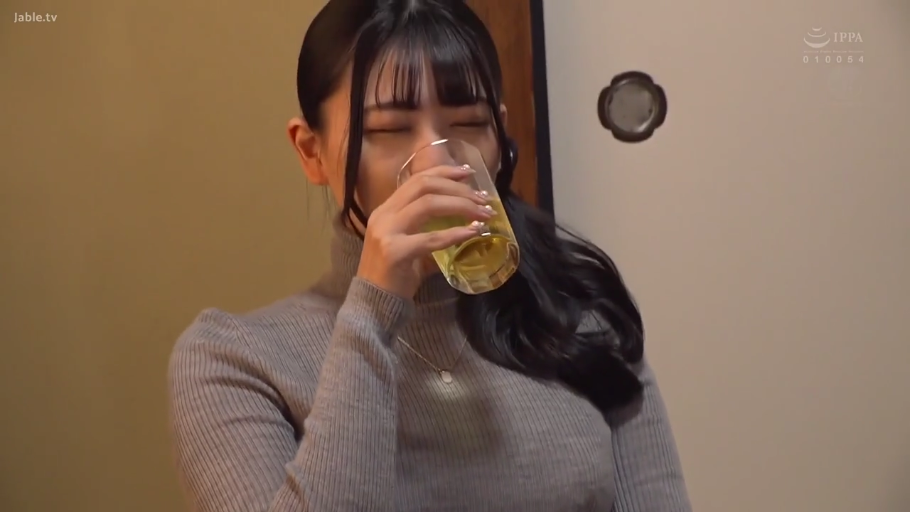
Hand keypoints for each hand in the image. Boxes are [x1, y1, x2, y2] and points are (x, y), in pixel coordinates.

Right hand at [357, 165, 493, 297]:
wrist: (372, 305)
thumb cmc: (394, 277)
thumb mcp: (408, 244)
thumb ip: (427, 228)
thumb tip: (466, 219)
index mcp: (386, 210)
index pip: (417, 179)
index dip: (445, 172)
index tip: (469, 173)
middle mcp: (384, 215)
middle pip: (425, 186)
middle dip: (458, 188)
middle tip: (483, 198)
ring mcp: (386, 232)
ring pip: (428, 204)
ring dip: (461, 205)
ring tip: (484, 213)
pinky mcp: (394, 252)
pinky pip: (431, 238)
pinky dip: (456, 233)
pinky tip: (474, 232)